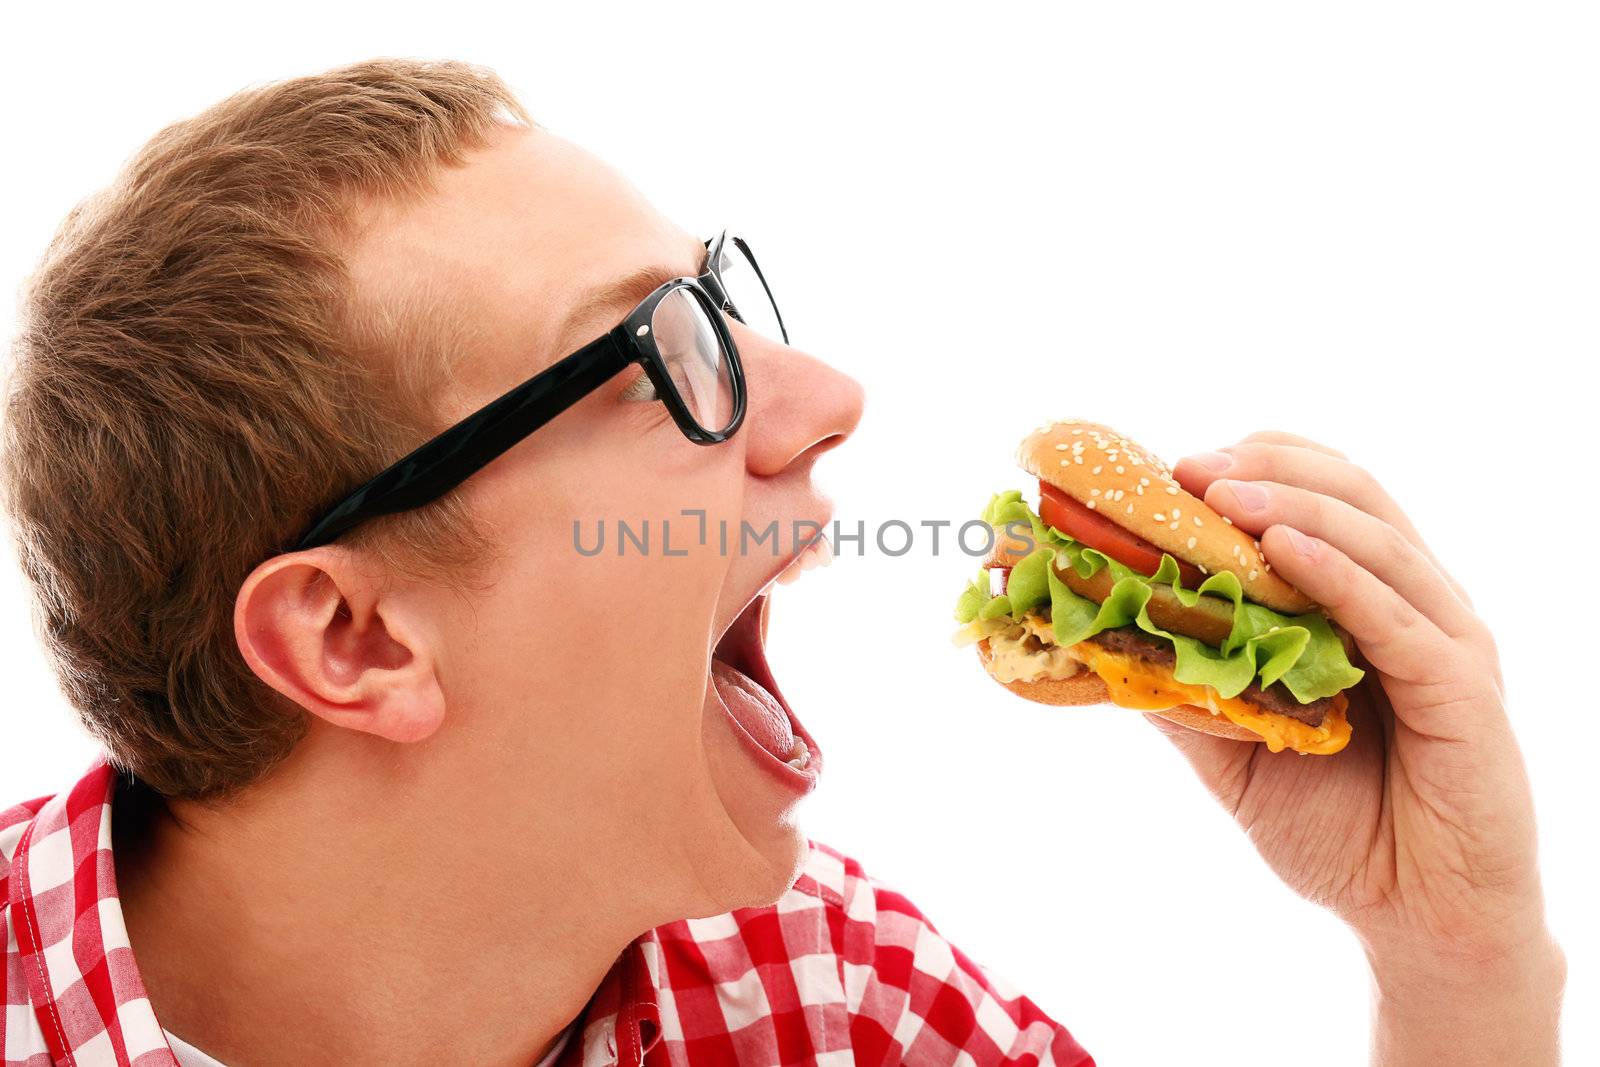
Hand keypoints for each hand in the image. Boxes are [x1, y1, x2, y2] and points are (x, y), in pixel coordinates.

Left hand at [1159, 431, 1562, 1064]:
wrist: (1416, 917)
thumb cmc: (1337, 826)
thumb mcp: (1237, 751)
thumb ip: (1185, 690)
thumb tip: (1098, 642)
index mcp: (1364, 602)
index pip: (1319, 500)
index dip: (1252, 468)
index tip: (1169, 465)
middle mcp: (1411, 605)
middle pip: (1352, 496)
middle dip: (1266, 469)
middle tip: (1187, 467)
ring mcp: (1445, 642)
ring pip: (1376, 543)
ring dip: (1294, 507)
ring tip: (1221, 495)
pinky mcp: (1464, 692)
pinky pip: (1399, 621)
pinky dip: (1340, 577)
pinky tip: (1284, 551)